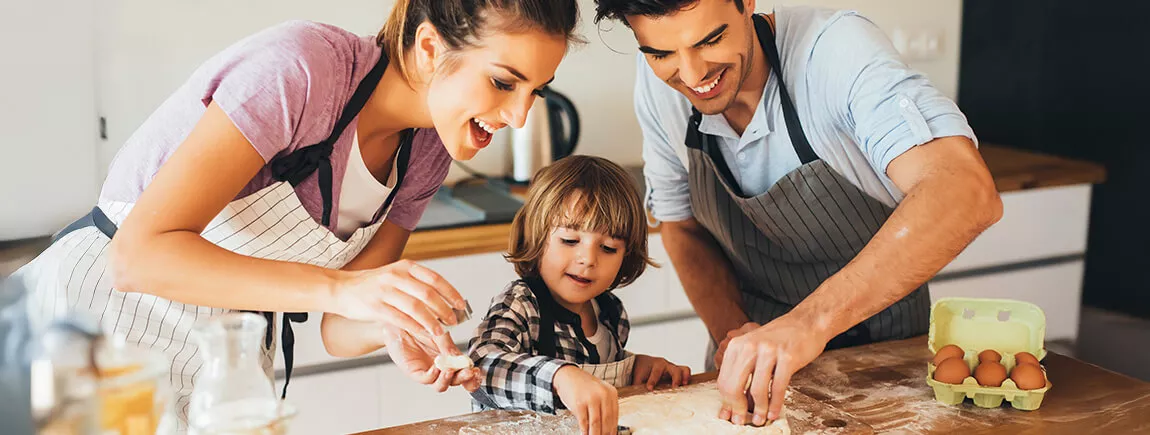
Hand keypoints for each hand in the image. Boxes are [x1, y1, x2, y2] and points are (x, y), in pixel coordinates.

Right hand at [332, 259, 465, 338]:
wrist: (342, 289)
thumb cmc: (372, 285)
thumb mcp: (396, 276)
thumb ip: (416, 284)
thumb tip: (443, 299)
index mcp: (405, 267)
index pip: (434, 278)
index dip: (450, 292)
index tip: (460, 305)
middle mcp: (395, 276)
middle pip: (428, 294)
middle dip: (444, 310)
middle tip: (453, 321)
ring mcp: (385, 291)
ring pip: (416, 308)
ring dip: (432, 322)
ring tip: (441, 332)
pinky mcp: (375, 307)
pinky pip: (400, 319)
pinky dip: (415, 328)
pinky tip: (424, 334)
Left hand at [382, 326, 480, 392]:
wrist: (399, 319)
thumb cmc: (418, 324)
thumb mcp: (439, 332)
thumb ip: (449, 345)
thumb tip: (462, 359)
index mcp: (450, 358)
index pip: (464, 372)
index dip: (472, 376)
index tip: (477, 372)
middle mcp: (440, 367)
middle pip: (455, 381)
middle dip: (464, 379)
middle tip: (469, 373)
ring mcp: (428, 371)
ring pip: (441, 385)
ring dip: (448, 379)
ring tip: (451, 370)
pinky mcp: (414, 372)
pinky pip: (426, 379)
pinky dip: (433, 375)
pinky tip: (437, 367)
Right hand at [554, 366, 617, 434]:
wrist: (567, 375)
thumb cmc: (583, 386)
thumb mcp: (599, 393)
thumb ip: (605, 407)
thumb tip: (609, 428)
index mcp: (611, 393)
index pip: (615, 416)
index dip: (613, 429)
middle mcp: (603, 395)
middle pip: (606, 421)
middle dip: (604, 434)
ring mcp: (591, 399)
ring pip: (596, 423)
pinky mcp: (579, 404)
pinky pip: (583, 422)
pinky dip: (584, 431)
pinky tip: (585, 434)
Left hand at [631, 354, 690, 390]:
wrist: (644, 362)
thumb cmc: (641, 370)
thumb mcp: (637, 377)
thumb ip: (638, 385)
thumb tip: (637, 396)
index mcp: (656, 365)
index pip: (656, 373)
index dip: (652, 381)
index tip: (649, 388)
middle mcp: (666, 365)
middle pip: (675, 369)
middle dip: (676, 378)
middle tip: (675, 387)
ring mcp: (673, 369)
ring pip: (684, 369)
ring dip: (685, 377)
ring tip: (685, 386)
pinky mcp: (677, 374)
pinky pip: (685, 374)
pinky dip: (687, 380)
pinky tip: (686, 390)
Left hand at [716, 315, 827, 426]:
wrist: (806, 322)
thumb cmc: (780, 339)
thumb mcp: (753, 348)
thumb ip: (742, 371)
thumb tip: (733, 402)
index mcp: (737, 346)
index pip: (724, 380)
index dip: (726, 401)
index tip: (729, 414)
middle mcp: (750, 347)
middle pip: (735, 386)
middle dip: (737, 408)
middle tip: (741, 420)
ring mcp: (769, 351)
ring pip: (757, 389)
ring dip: (758, 409)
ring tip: (760, 419)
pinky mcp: (788, 357)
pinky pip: (778, 387)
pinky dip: (775, 404)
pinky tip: (773, 413)